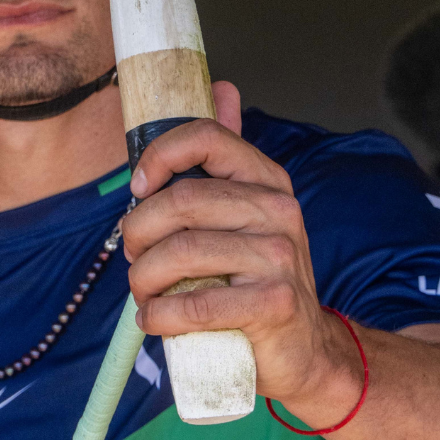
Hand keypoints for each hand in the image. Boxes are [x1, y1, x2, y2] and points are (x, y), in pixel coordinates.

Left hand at [122, 83, 364, 425]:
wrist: (306, 351)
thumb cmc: (258, 282)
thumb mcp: (246, 217)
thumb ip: (226, 161)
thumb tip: (221, 88)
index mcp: (267, 182)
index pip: (207, 138)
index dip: (160, 156)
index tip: (139, 187)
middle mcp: (279, 211)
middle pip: (181, 201)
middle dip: (138, 232)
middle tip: (133, 258)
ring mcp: (280, 257)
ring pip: (180, 253)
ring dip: (144, 280)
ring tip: (144, 295)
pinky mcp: (275, 304)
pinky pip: (195, 303)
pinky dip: (160, 316)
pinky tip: (155, 321)